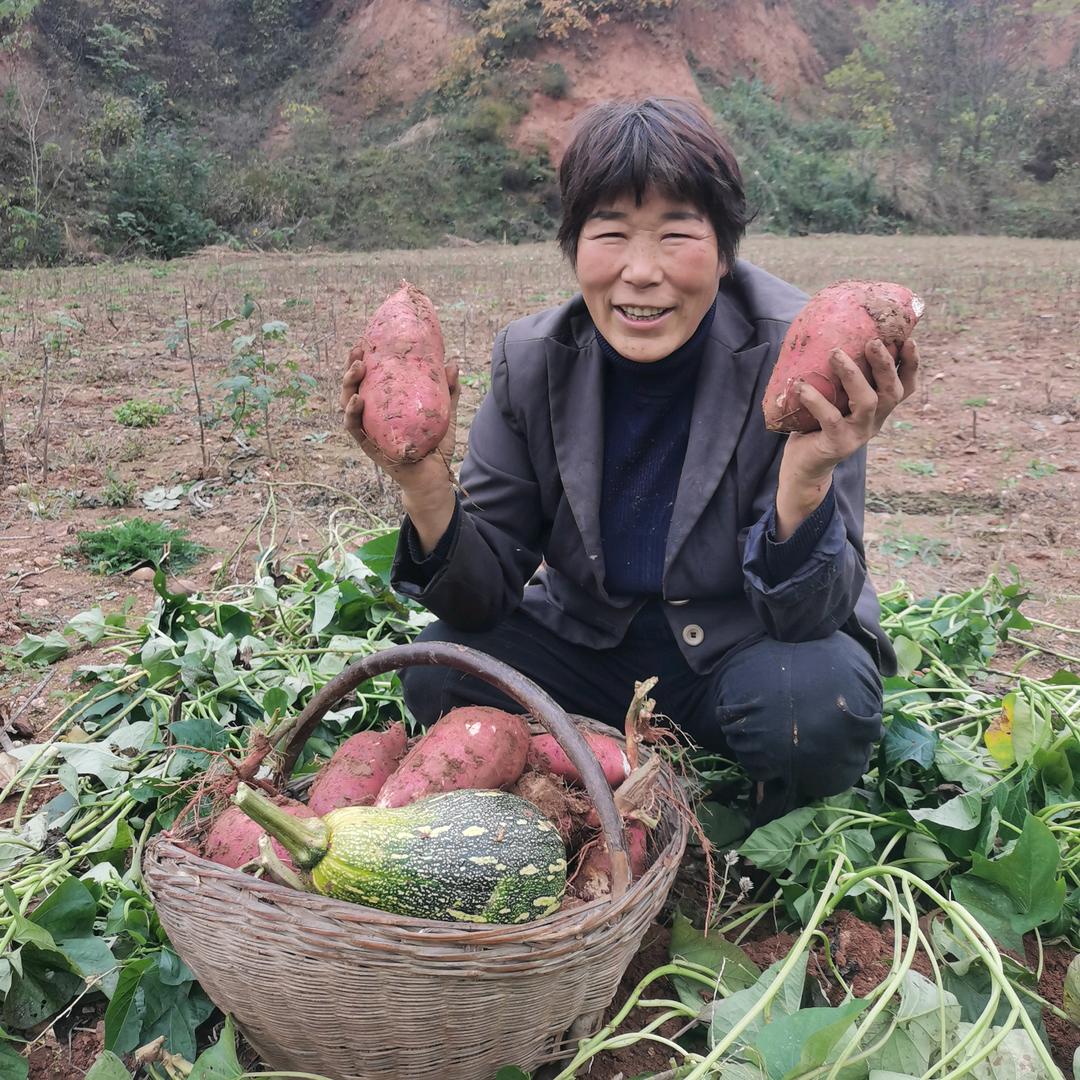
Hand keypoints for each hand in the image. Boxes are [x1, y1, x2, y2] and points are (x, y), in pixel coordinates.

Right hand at [340, 345, 460, 491]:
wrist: (435, 479)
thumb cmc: (435, 448)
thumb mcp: (444, 416)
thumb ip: (448, 392)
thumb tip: (452, 362)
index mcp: (385, 409)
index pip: (368, 382)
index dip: (361, 362)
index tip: (363, 343)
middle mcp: (373, 419)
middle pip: (353, 389)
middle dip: (351, 369)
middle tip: (357, 351)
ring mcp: (369, 433)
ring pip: (349, 407)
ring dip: (349, 386)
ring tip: (357, 369)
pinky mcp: (370, 447)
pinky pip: (355, 429)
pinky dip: (353, 414)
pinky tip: (357, 400)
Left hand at [773, 337, 919, 539]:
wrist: (803, 467)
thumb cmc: (817, 425)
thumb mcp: (835, 400)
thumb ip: (840, 379)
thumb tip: (828, 336)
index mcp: (879, 409)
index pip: (905, 386)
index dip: (911, 364)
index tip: (909, 339)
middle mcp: (875, 422)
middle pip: (892, 391)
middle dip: (885, 364)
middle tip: (872, 341)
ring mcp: (858, 435)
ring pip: (868, 402)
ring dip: (853, 375)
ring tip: (835, 353)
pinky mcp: (838, 445)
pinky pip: (831, 419)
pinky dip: (817, 401)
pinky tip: (802, 386)